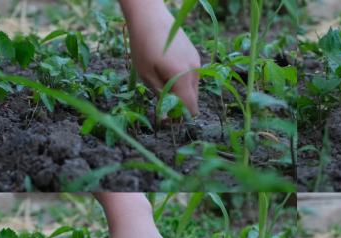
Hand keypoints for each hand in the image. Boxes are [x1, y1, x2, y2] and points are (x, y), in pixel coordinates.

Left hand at [120, 0, 200, 114]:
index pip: (189, 107)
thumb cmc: (143, 45)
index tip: (166, 118)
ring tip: (162, 85)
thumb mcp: (146, 75)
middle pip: (193, 100)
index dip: (179, 117)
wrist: (150, 16)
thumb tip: (166, 117)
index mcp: (182, 78)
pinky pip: (192, 76)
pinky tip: (168, 73)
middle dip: (180, 106)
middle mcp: (194, 72)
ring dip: (181, 93)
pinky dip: (183, 81)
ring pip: (193, 88)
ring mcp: (197, 63)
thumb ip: (160, 96)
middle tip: (162, 104)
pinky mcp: (195, 56)